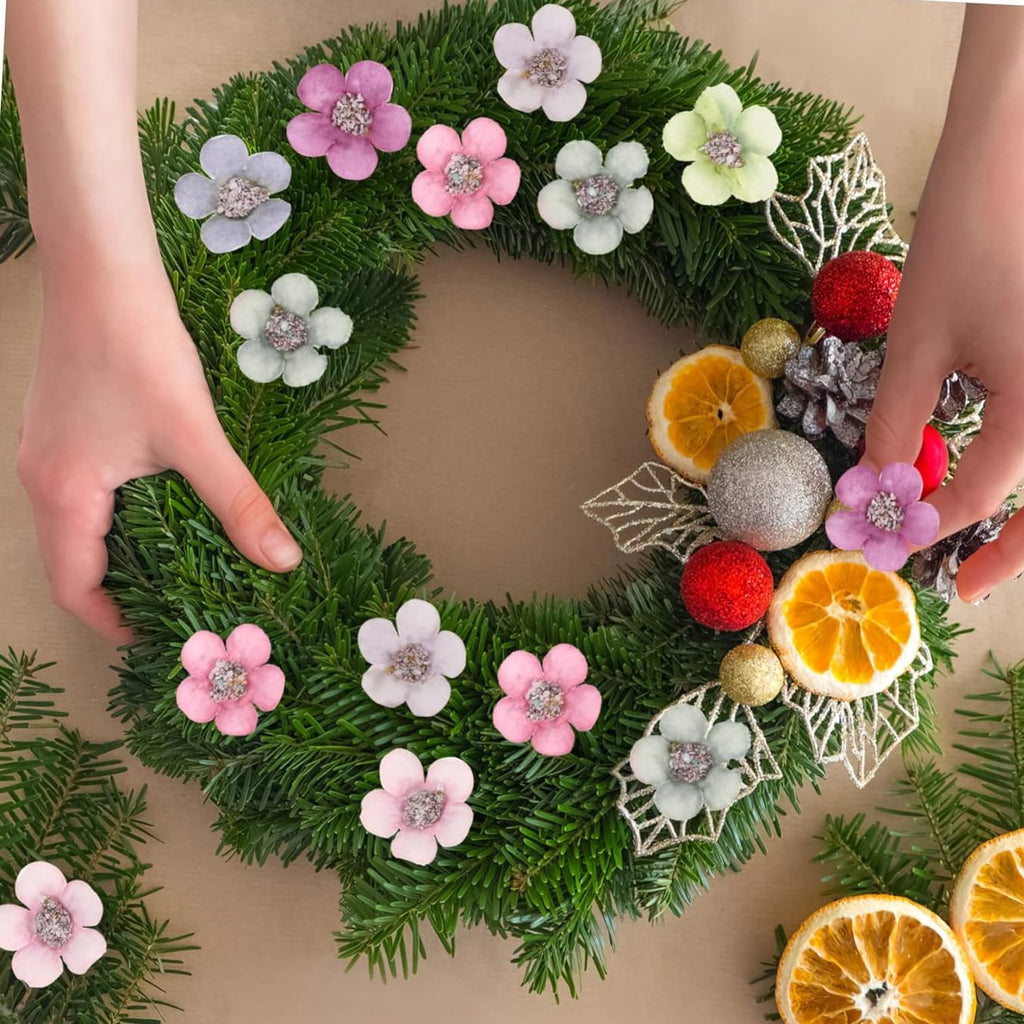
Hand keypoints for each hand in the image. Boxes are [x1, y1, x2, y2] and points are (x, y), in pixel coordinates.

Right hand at [17, 257, 302, 641]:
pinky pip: (80, 496)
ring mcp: (45, 454)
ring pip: (76, 529)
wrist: (100, 271)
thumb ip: (238, 503)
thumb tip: (282, 562)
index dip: (115, 622)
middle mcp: (41, 481)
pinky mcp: (60, 431)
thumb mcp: (195, 436)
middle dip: (122, 592)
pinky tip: (162, 508)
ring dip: (121, 554)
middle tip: (177, 604)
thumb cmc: (140, 350)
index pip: (74, 588)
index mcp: (63, 495)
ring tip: (177, 565)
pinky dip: (116, 517)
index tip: (160, 635)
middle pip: (72, 562)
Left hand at [863, 6, 1023, 602]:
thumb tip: (878, 484)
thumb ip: (896, 421)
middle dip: (1014, 549)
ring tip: (988, 548)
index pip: (990, 489)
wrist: (1010, 164)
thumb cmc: (962, 244)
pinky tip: (1002, 483)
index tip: (899, 539)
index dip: (939, 521)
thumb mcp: (916, 343)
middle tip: (966, 584)